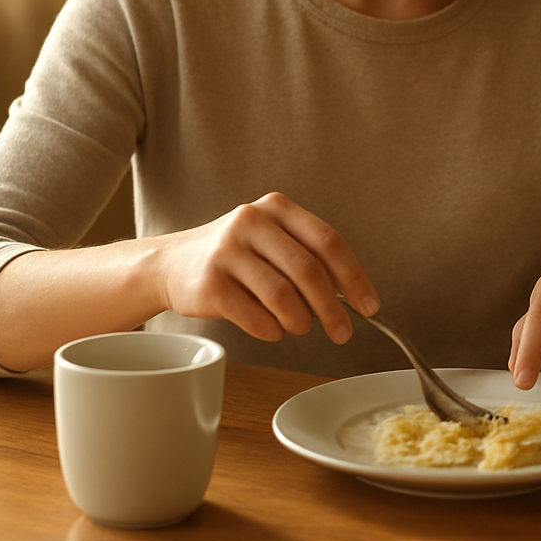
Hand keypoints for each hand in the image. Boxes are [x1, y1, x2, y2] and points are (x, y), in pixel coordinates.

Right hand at [152, 192, 378, 342]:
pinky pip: (256, 317)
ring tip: (299, 326)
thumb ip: (308, 259)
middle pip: (309, 271)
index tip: (369, 306)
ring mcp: (227, 251)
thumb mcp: (272, 241)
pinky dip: (272, 331)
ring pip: (283, 297)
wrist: (170, 264)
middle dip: (332, 308)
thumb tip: (353, 298)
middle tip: (343, 332)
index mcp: (277, 208)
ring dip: (300, 321)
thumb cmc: (236, 257)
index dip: (354, 277)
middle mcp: (251, 222)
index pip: (328, 242)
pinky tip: (272, 329)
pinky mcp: (209, 283)